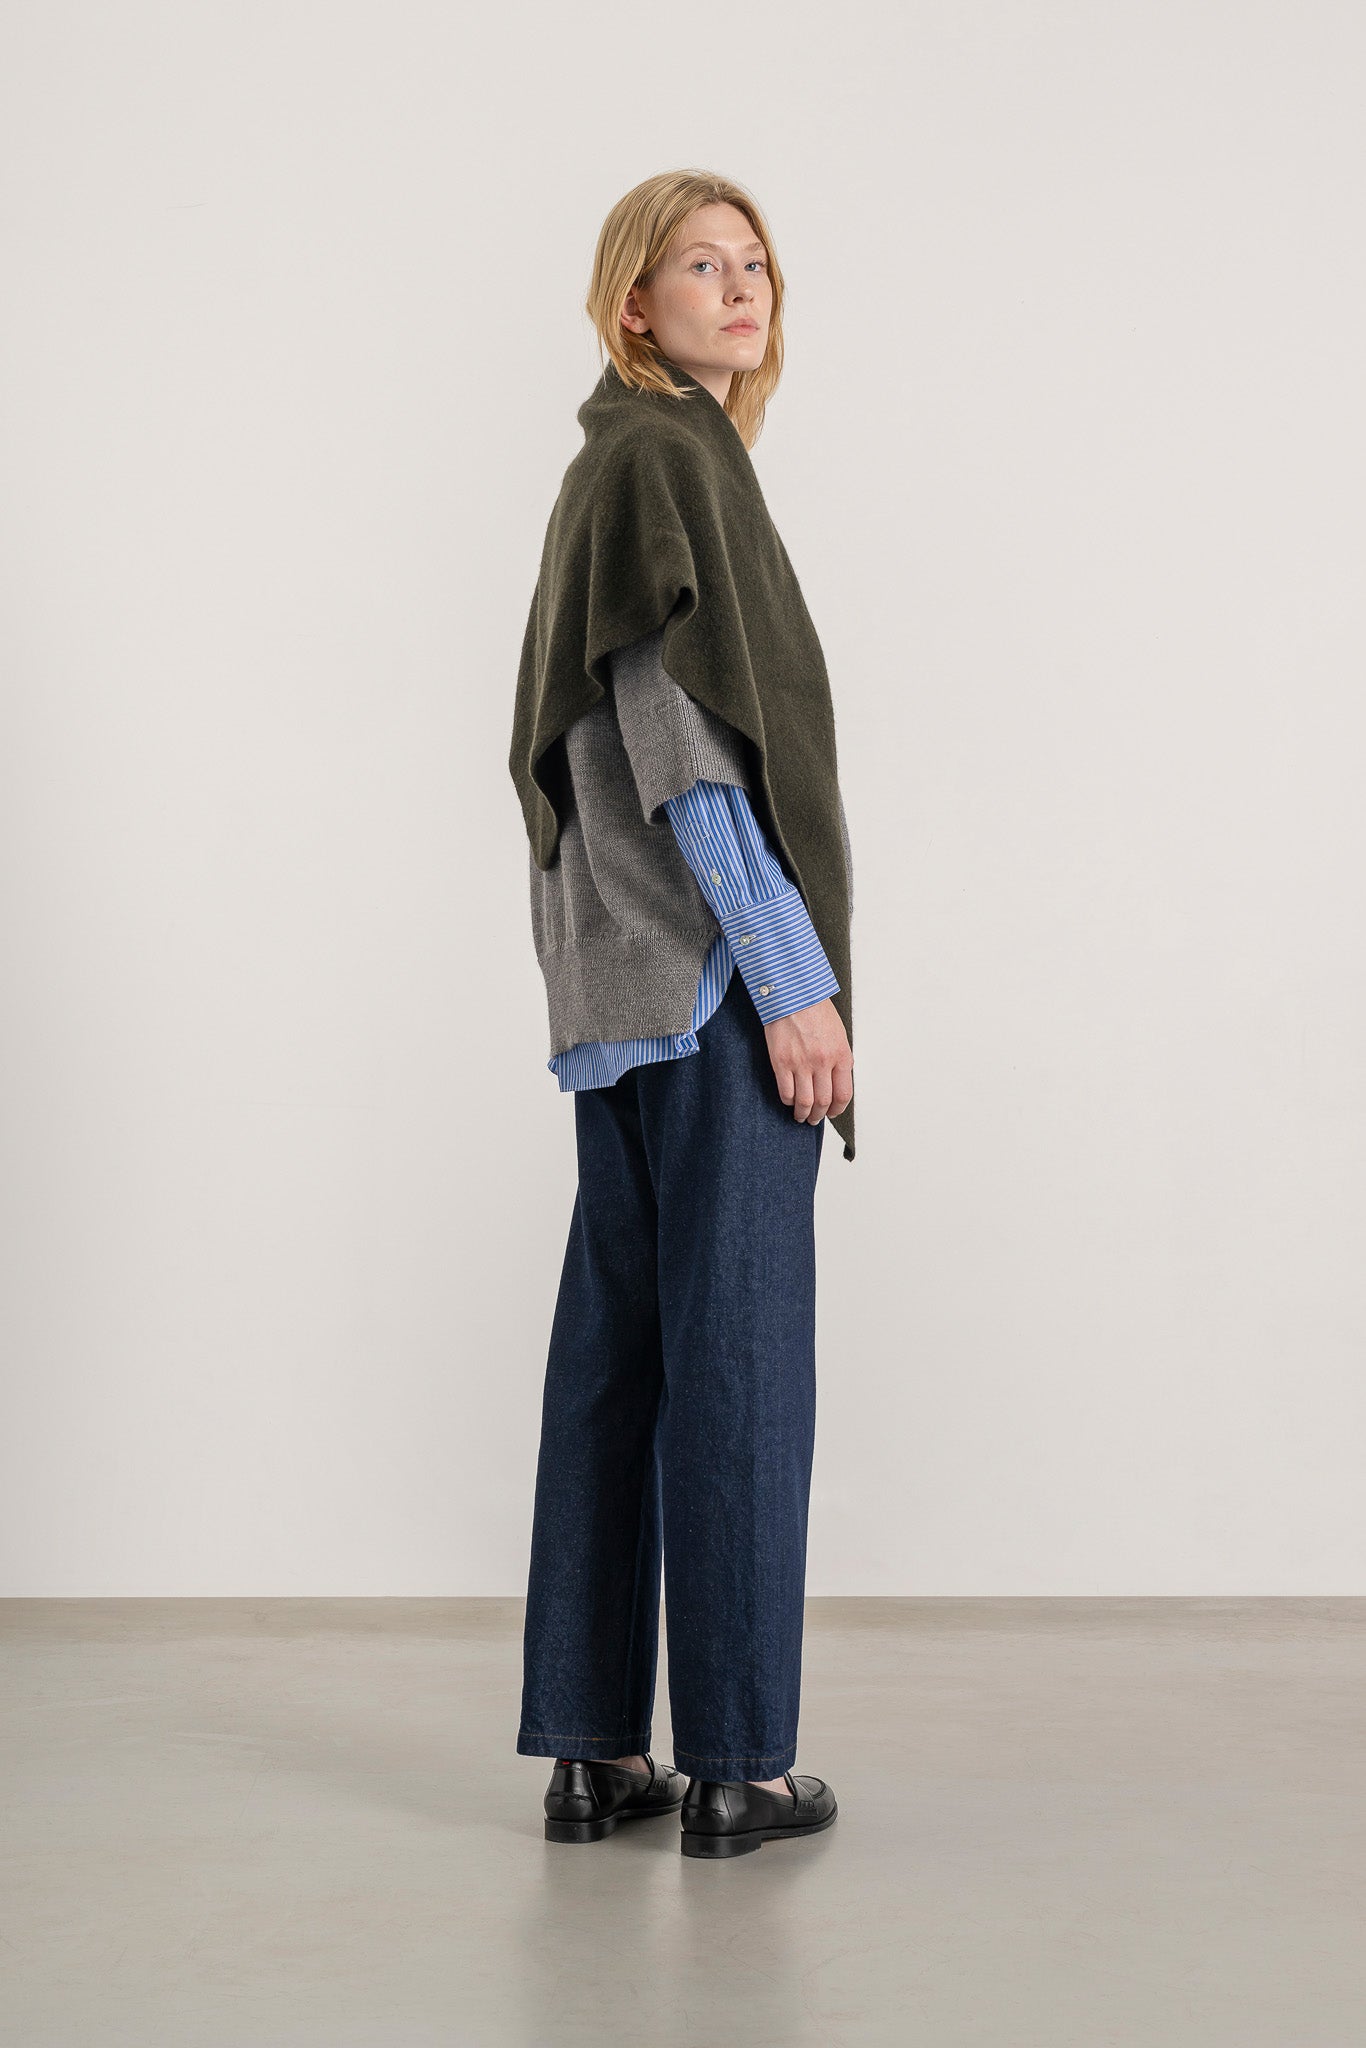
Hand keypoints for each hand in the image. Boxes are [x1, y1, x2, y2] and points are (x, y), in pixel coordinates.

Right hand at [763, 997, 852, 1125]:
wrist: (793, 994)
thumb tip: (834, 1081)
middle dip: (819, 1115)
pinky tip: (789, 1100)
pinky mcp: (781, 1062)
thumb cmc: (815, 1009)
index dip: (837, 1109)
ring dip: (803, 1114)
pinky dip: (788, 1101)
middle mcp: (823, 1062)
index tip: (832, 1112)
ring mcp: (801, 1063)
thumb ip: (838, 1059)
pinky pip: (786, 1092)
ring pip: (804, 1102)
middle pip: (823, 1102)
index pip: (843, 1094)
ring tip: (800, 1116)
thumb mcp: (838, 1034)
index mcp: (841, 1056)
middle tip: (815, 1119)